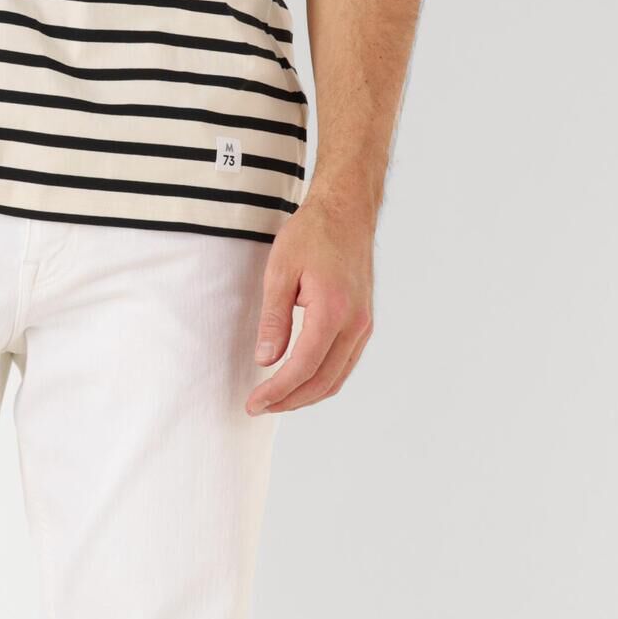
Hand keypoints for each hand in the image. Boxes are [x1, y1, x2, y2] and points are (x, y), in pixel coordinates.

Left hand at [245, 192, 374, 413]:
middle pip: (322, 381)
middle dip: (289, 401)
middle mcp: (355, 324)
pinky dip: (322, 380)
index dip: (276, 391)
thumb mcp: (280, 271)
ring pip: (337, 378)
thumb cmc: (312, 233)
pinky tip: (299, 381)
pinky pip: (345, 364)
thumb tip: (265, 360)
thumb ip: (273, 319)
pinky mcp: (364, 323)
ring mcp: (364, 325)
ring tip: (275, 399)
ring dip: (306, 395)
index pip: (302, 367)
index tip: (253, 403)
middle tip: (258, 407)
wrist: (348, 210)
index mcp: (333, 311)